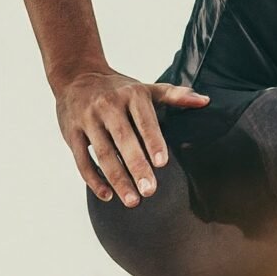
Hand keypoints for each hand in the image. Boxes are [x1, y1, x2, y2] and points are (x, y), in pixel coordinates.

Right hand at [55, 70, 208, 205]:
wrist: (76, 74)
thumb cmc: (118, 88)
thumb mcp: (145, 88)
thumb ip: (174, 95)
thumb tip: (205, 101)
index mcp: (131, 94)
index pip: (144, 120)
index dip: (152, 140)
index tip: (162, 163)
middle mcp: (108, 105)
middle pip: (123, 140)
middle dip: (136, 166)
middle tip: (150, 191)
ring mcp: (88, 119)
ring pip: (103, 153)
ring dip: (117, 179)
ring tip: (132, 201)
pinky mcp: (71, 133)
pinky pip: (82, 160)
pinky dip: (94, 179)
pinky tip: (107, 196)